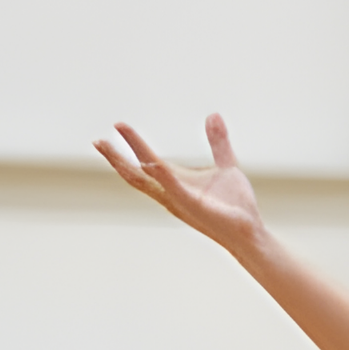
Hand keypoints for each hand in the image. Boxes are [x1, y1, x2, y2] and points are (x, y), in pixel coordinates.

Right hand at [95, 113, 264, 254]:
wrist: (251, 234)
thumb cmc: (235, 207)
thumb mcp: (226, 167)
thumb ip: (218, 142)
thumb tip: (214, 116)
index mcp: (176, 182)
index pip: (146, 163)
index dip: (131, 146)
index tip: (116, 126)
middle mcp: (172, 193)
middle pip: (137, 175)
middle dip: (116, 158)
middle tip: (96, 141)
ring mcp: (181, 201)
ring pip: (148, 180)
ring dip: (128, 162)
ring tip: (109, 144)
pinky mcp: (195, 206)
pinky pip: (175, 189)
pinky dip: (163, 176)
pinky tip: (152, 162)